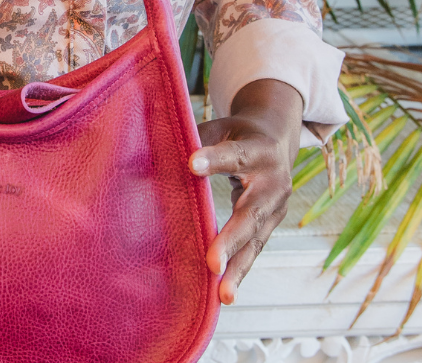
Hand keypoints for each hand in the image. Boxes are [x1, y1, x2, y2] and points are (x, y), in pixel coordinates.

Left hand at [190, 78, 303, 304]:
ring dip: (237, 268)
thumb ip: (192, 138)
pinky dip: (240, 270)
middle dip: (230, 239)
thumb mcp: (220, 127)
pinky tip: (225, 292)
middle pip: (251, 213)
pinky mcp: (271, 224)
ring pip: (255, 241)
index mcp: (259, 150)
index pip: (234, 155)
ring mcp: (276, 207)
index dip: (214, 160)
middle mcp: (274, 181)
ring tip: (222, 294)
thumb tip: (144, 147)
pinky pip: (254, 249)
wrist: (277, 140)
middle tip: (211, 262)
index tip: (191, 165)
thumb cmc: (238, 132)